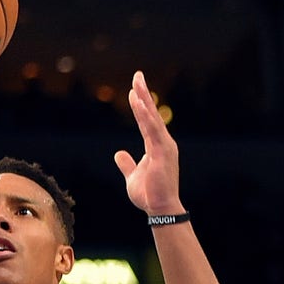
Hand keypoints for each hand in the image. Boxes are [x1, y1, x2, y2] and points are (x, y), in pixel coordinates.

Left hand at [114, 71, 184, 214]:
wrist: (159, 208)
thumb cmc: (149, 194)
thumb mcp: (132, 176)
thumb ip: (127, 163)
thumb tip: (119, 153)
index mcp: (156, 145)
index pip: (147, 120)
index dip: (141, 103)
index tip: (135, 88)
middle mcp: (162, 142)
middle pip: (151, 113)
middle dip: (144, 93)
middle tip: (137, 75)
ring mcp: (164, 146)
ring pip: (152, 118)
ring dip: (144, 100)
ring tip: (137, 83)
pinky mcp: (162, 152)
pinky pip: (152, 130)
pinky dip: (145, 115)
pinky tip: (139, 103)